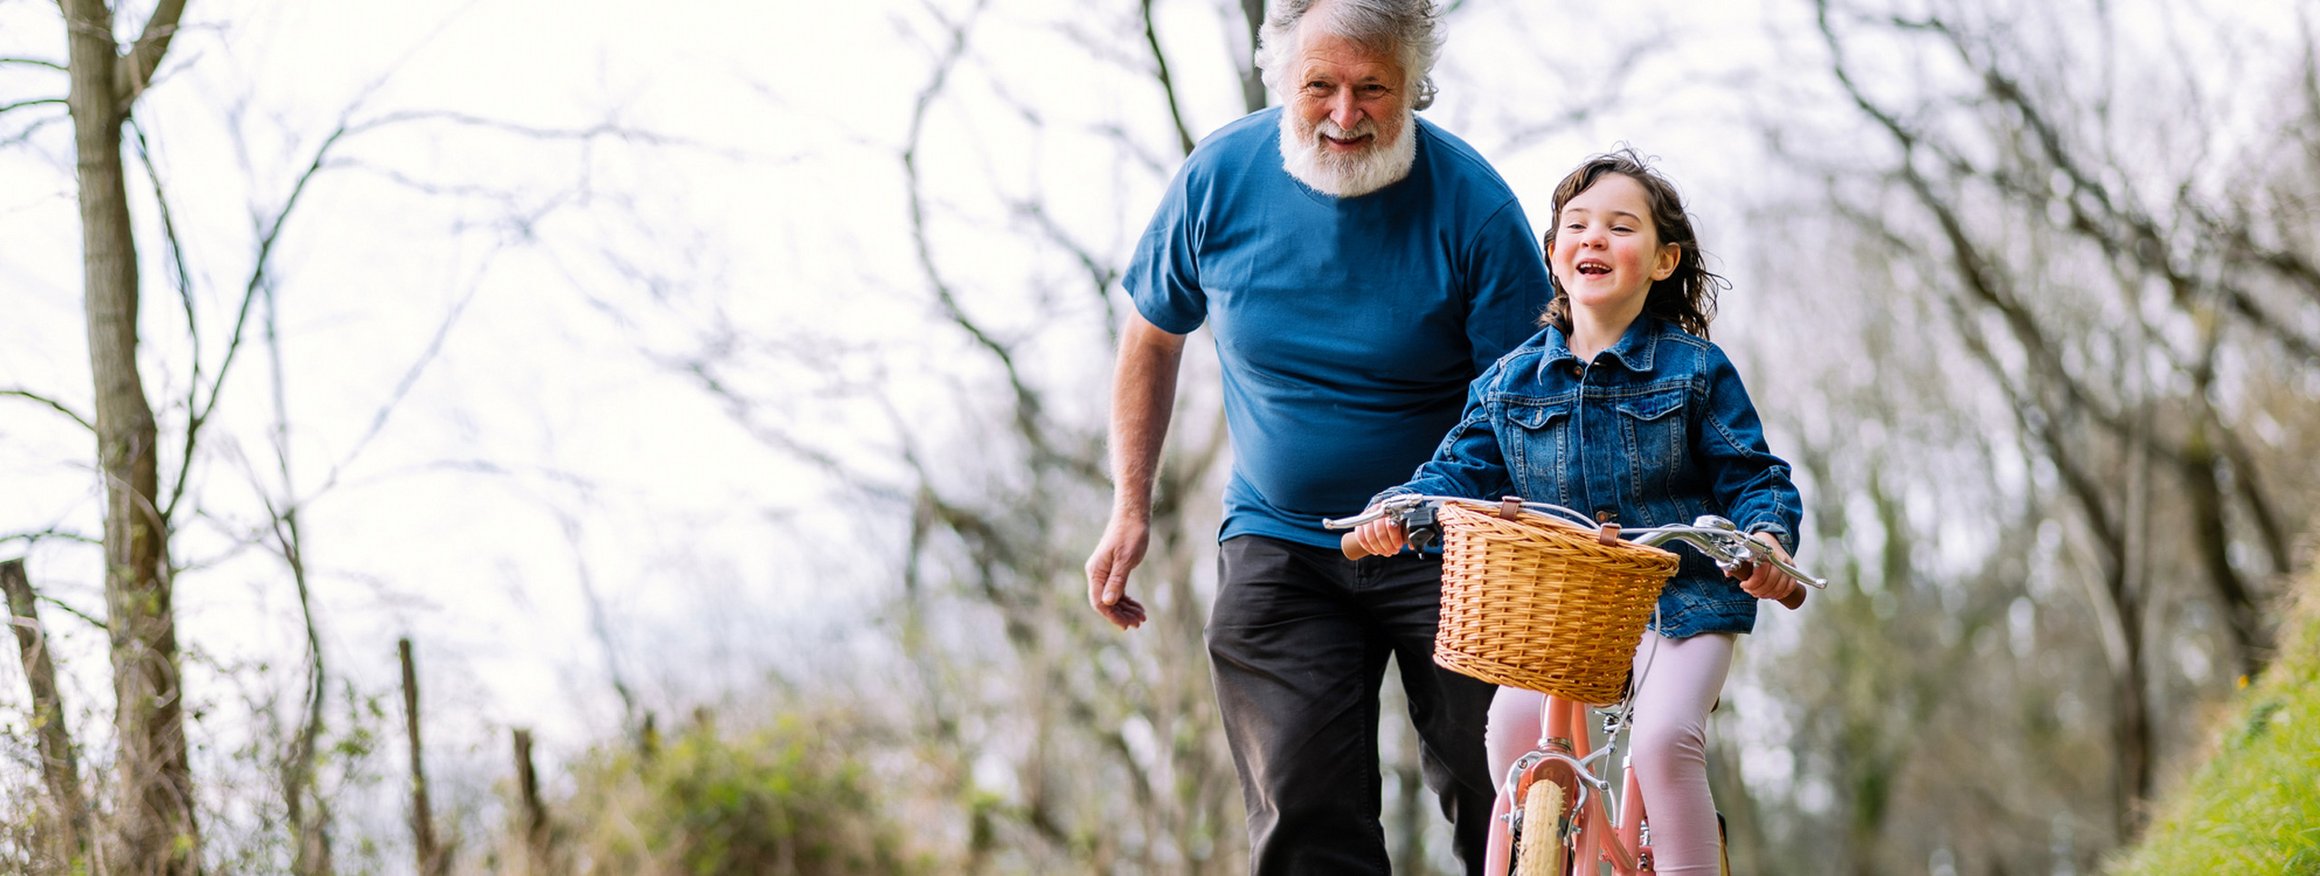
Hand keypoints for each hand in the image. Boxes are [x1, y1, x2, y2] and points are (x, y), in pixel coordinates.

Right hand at [1085, 513, 1150, 629]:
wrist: (1133, 516)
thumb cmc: (1130, 535)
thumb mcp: (1125, 559)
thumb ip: (1117, 581)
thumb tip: (1108, 602)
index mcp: (1096, 572)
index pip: (1099, 602)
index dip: (1112, 616)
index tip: (1127, 625)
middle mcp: (1097, 574)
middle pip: (1105, 603)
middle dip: (1121, 615)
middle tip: (1139, 623)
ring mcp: (1104, 572)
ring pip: (1112, 598)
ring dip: (1126, 610)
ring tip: (1141, 617)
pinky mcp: (1113, 570)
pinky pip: (1117, 591)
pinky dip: (1127, 600)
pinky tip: (1137, 607)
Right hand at [1351, 514, 1407, 558]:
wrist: (1388, 519)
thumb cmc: (1399, 524)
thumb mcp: (1406, 527)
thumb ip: (1409, 534)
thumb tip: (1413, 545)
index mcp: (1392, 509)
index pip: (1391, 524)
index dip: (1394, 538)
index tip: (1399, 546)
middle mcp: (1378, 510)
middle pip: (1379, 531)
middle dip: (1387, 545)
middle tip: (1394, 551)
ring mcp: (1367, 515)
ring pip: (1369, 535)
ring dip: (1379, 548)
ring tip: (1386, 552)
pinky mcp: (1360, 522)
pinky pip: (1360, 536)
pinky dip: (1368, 546)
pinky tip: (1376, 551)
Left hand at [1735, 531, 1798, 603]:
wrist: (1768, 538)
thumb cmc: (1755, 547)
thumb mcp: (1741, 551)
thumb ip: (1734, 562)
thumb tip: (1728, 574)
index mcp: (1764, 553)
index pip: (1761, 573)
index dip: (1751, 583)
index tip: (1743, 584)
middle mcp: (1778, 558)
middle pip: (1771, 582)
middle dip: (1758, 591)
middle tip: (1750, 591)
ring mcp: (1787, 564)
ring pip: (1781, 586)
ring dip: (1768, 594)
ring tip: (1759, 593)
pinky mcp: (1792, 570)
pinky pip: (1791, 585)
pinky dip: (1782, 593)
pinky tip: (1772, 594)